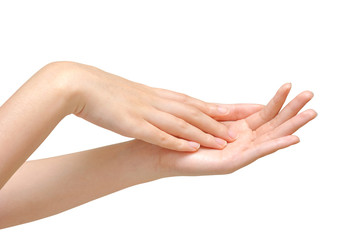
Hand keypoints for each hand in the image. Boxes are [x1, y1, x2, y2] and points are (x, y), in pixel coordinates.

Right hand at [72, 62, 261, 150]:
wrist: (83, 84)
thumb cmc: (109, 92)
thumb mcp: (139, 97)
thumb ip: (156, 103)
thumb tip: (167, 109)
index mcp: (161, 96)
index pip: (197, 102)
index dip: (219, 109)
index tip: (239, 112)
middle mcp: (159, 102)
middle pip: (196, 111)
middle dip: (221, 121)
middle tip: (244, 127)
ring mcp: (148, 113)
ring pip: (183, 122)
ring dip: (205, 132)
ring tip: (226, 141)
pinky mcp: (133, 124)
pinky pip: (159, 133)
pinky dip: (177, 140)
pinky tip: (192, 147)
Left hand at [159, 83, 316, 175]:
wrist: (164, 149)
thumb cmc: (188, 134)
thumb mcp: (216, 117)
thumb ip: (236, 112)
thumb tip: (259, 105)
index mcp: (239, 130)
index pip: (265, 113)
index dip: (278, 100)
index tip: (291, 86)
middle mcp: (243, 142)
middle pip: (273, 124)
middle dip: (292, 110)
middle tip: (311, 96)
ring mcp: (239, 153)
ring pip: (270, 137)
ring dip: (290, 126)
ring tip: (309, 114)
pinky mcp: (231, 163)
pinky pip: (256, 153)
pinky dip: (275, 145)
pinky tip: (291, 138)